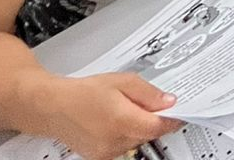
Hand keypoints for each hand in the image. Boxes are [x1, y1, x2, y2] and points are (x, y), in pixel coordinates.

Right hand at [41, 72, 179, 159]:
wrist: (53, 107)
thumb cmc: (83, 92)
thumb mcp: (122, 81)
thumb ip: (148, 93)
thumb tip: (169, 102)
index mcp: (122, 120)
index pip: (159, 126)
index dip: (172, 119)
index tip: (180, 112)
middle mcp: (114, 141)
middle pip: (149, 134)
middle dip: (153, 120)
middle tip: (151, 104)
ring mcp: (106, 152)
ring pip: (137, 141)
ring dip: (139, 127)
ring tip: (124, 110)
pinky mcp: (100, 157)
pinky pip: (124, 146)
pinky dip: (126, 134)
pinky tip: (115, 121)